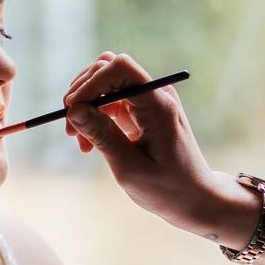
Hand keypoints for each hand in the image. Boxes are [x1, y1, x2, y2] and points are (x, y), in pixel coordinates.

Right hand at [63, 52, 233, 233]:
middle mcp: (156, 94)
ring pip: (105, 83)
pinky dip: (95, 117)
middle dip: (83, 94)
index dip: (91, 82)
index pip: (119, 68)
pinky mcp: (142, 110)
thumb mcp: (130, 167)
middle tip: (69, 129)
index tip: (72, 110)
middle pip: (108, 69)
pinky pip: (110, 100)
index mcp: (158, 105)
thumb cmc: (167, 188)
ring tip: (79, 141)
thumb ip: (102, 135)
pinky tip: (89, 143)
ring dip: (86, 107)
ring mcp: (149, 100)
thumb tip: (73, 110)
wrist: (194, 197)